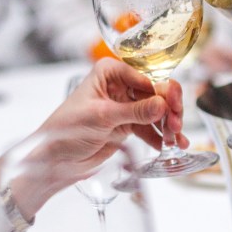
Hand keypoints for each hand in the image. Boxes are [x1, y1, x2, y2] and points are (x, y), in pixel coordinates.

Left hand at [39, 57, 188, 154]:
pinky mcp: (127, 125)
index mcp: (110, 72)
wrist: (54, 159)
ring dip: (168, 125)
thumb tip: (162, 105)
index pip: (146, 76)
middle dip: (169, 109)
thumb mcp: (102, 117)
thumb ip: (135, 111)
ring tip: (176, 141)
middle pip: (156, 93)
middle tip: (176, 126)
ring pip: (156, 111)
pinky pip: (150, 128)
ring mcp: (125, 106)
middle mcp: (119, 85)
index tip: (172, 108)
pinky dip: (161, 136)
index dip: (163, 91)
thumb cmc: (65, 129)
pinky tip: (171, 146)